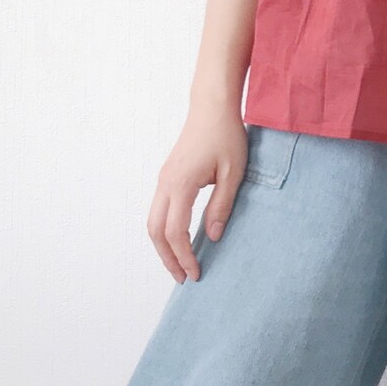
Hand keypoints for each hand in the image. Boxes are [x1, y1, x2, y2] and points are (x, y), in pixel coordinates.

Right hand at [147, 105, 248, 281]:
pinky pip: (158, 210)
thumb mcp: (233, 173)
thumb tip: (213, 236)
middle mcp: (165, 183)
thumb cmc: (226, 135)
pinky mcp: (167, 176)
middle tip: (184, 278)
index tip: (196, 273)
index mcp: (180, 184)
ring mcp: (163, 179)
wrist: (212, 107)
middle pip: (155, 231)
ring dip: (163, 246)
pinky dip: (164, 231)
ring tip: (180, 265)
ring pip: (152, 221)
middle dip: (168, 258)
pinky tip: (179, 240)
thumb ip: (222, 206)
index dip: (184, 256)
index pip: (174, 231)